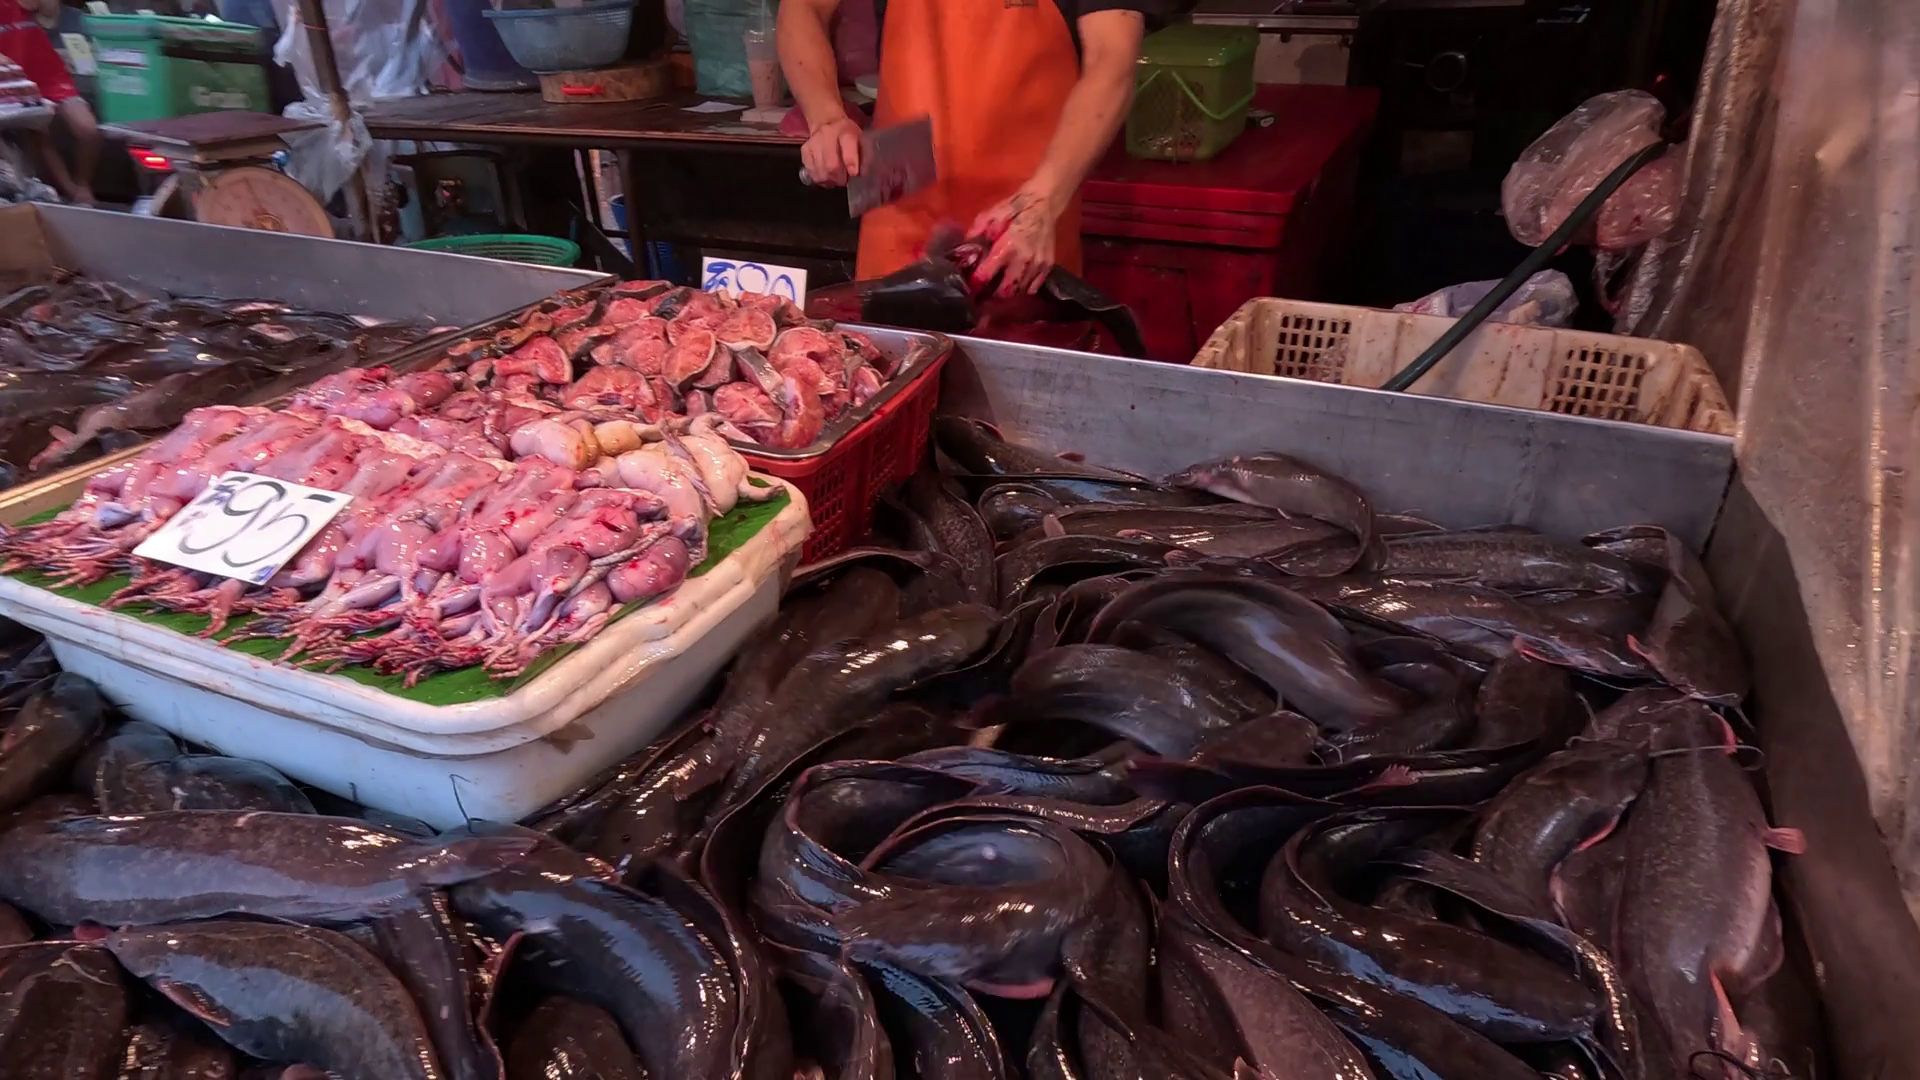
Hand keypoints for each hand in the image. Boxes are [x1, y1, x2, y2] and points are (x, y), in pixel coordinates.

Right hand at [801, 115, 862, 186]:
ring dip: (829, 180)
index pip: (847, 143)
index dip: (850, 160)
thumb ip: (863, 155)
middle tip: (843, 181)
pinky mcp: (805, 150)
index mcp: (846, 131)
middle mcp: (827, 135)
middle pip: (831, 164)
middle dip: (839, 178)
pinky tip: (825, 175)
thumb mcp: (860, 139)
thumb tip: (863, 175)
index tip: (854, 173)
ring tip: (834, 178)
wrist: (826, 122)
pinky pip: (811, 171)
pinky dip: (819, 178)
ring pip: (820, 171)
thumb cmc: (847, 135)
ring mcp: (814, 143)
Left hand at [968, 181, 1063, 296]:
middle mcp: (1023, 260)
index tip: (969, 289)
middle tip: (983, 294)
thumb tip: (963, 250)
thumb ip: (976, 234)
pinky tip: (1015, 284)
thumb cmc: (1014, 208)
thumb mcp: (989, 216)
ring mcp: (1038, 265)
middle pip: (1004, 291)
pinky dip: (1022, 290)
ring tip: (997, 291)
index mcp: (1006, 247)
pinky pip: (1033, 287)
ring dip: (1007, 294)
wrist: (1044, 202)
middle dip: (991, 296)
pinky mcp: (1048, 266)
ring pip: (1019, 292)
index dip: (975, 285)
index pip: (986, 275)